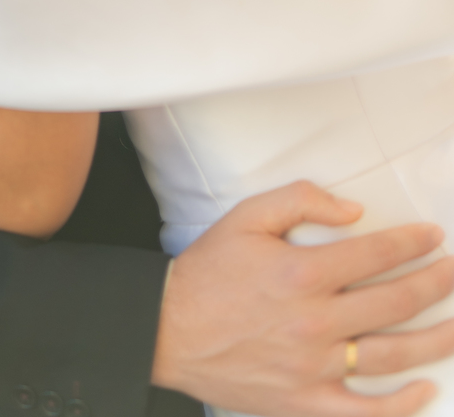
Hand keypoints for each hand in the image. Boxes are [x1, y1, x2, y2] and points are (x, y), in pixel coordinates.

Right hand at [152, 180, 453, 416]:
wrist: (168, 329)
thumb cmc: (209, 271)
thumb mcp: (247, 217)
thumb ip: (301, 200)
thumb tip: (354, 212)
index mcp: (302, 272)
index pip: (376, 253)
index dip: (412, 243)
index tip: (433, 237)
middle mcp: (316, 321)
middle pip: (396, 302)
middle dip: (437, 284)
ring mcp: (315, 367)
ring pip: (394, 355)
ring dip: (437, 339)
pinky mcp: (307, 402)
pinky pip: (367, 411)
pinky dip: (402, 404)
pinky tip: (425, 388)